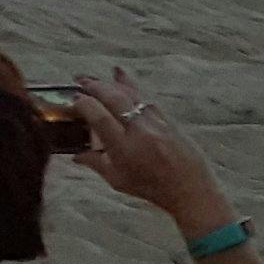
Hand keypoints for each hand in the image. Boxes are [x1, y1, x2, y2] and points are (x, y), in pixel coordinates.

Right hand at [69, 74, 231, 236]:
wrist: (189, 187)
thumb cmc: (150, 187)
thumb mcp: (117, 179)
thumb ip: (95, 163)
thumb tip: (76, 155)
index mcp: (123, 147)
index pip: (99, 117)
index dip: (84, 104)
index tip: (74, 98)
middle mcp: (140, 130)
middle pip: (115, 99)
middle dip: (95, 86)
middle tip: (79, 80)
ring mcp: (156, 122)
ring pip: (131, 95)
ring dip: (111, 83)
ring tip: (95, 78)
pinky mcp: (167, 119)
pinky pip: (145, 98)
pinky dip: (131, 86)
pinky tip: (121, 76)